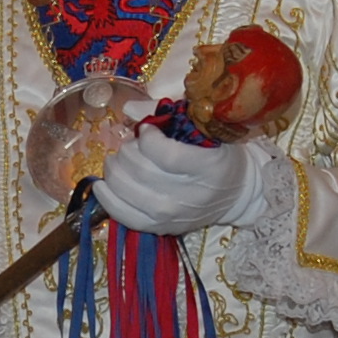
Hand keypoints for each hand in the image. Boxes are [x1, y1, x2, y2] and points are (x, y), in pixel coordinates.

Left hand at [92, 129, 280, 237]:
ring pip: (128, 191)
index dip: (147, 138)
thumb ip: (170, 116)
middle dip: (128, 151)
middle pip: (141, 172)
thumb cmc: (219, 155)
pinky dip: (107, 199)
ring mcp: (173, 215)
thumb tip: (129, 109)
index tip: (147, 130)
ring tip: (119, 160)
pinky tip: (101, 185)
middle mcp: (190, 195)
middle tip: (131, 144)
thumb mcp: (206, 130)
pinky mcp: (160, 228)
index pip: (165, 154)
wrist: (235, 193)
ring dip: (115, 170)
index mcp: (208, 167)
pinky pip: (124, 216)